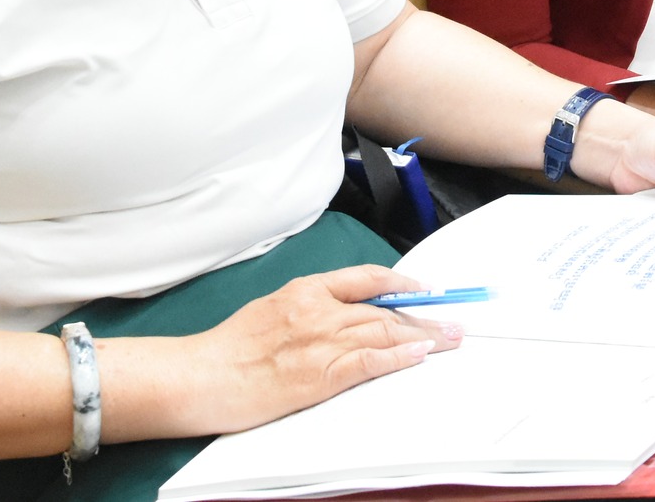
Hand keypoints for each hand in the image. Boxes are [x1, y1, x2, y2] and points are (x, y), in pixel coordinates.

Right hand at [186, 265, 460, 435]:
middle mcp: (318, 310)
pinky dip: (399, 357)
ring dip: (424, 335)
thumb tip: (338, 314)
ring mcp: (320, 342)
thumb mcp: (270, 310)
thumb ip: (307, 309)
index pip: (366, 278)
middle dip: (423, 315)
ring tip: (450, 339)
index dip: (402, 284)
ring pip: (385, 332)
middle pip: (383, 309)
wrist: (201, 375)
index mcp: (305, 290)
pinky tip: (419, 354)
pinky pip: (370, 362)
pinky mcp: (320, 375)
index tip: (425, 290)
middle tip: (453, 320)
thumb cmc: (226, 349)